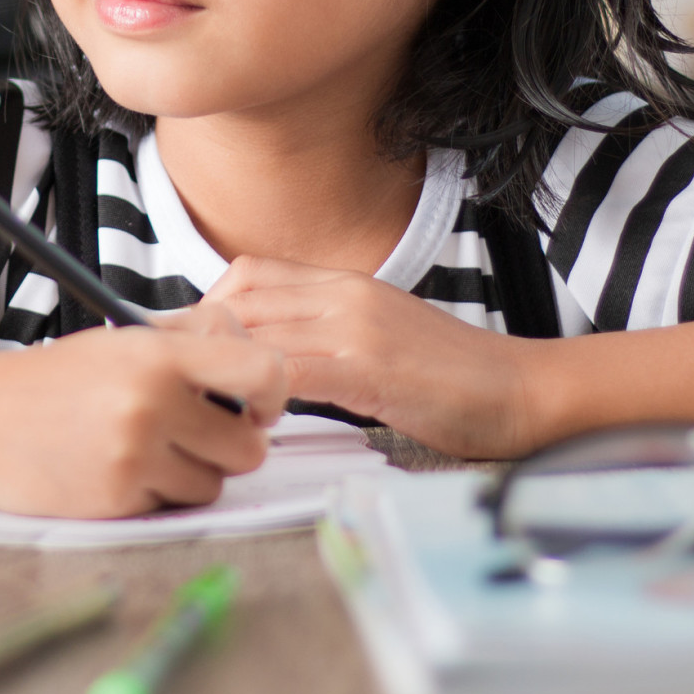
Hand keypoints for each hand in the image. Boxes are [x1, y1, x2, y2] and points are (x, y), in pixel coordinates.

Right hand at [0, 305, 287, 517]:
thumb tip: (265, 373)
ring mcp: (135, 455)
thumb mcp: (124, 340)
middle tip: (196, 435)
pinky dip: (154, 495)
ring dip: (192, 474)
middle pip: (249, 448)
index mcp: (159, 353)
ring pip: (214, 484)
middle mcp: (152, 402)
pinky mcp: (118, 499)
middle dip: (230, 446)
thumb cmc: (57, 379)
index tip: (258, 404)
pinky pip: (171, 506)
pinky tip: (116, 470)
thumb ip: (195, 344)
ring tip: (147, 450)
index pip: (262, 370)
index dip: (275, 393)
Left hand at [204, 256, 539, 458]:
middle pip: (240, 299)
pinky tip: (251, 419)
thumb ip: (323, 337)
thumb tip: (261, 358)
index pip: (249, 275)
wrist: (523, 390)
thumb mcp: (376, 338)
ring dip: (220, 367)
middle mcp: (345, 293)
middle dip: (195, 336)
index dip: (204, 306)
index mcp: (345, 283)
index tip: (181, 343)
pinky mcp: (371, 368)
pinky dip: (258, 393)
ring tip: (202, 402)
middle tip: (170, 375)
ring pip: (257, 332)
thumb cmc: (451, 377)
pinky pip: (290, 372)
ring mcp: (357, 327)